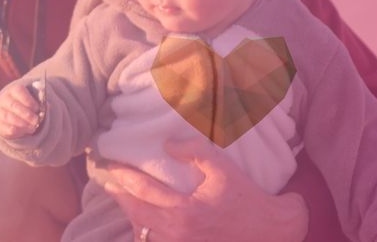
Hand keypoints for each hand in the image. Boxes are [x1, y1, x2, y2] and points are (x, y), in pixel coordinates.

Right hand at [0, 83, 42, 139]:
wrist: (11, 113)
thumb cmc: (26, 105)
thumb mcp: (32, 101)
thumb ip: (39, 102)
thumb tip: (48, 106)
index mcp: (13, 91)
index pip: (18, 91)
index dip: (28, 100)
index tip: (37, 108)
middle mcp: (4, 100)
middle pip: (13, 105)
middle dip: (26, 114)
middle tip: (36, 121)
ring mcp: (0, 112)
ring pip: (8, 117)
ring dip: (22, 123)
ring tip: (32, 128)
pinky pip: (5, 128)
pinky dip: (16, 131)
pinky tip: (24, 131)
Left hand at [103, 137, 308, 241]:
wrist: (271, 232)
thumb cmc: (246, 198)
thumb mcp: (223, 169)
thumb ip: (195, 151)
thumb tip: (166, 144)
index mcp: (184, 210)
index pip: (142, 190)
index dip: (122, 176)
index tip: (109, 164)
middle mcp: (177, 233)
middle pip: (135, 214)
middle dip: (118, 196)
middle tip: (106, 181)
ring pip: (142, 234)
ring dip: (130, 215)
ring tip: (121, 198)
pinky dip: (144, 234)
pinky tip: (140, 222)